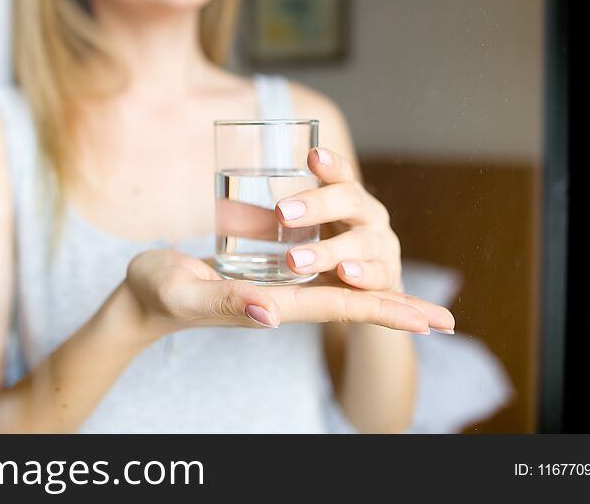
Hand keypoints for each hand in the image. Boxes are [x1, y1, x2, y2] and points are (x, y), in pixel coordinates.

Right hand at [122, 246, 453, 338]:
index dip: (386, 309)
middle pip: (351, 304)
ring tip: (416, 303)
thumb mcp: (183, 291)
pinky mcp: (262, 279)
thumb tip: (271, 312)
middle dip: (398, 310)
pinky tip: (356, 269)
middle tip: (447, 320)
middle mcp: (281, 301)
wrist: (142, 297)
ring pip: (337, 291)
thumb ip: (222, 302)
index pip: (339, 307)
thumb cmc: (156, 292)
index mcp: (270, 304)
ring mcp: (273, 292)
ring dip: (378, 295)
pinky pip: (313, 277)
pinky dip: (344, 274)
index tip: (429, 319)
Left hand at [272, 145, 455, 332]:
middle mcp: (368, 217)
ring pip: (362, 242)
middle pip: (351, 201)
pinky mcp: (387, 280)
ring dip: (329, 250)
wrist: (370, 296)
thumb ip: (263, 222)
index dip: (330, 164)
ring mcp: (381, 247)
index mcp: (345, 199)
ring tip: (296, 259)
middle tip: (281, 213)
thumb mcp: (295, 234)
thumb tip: (222, 210)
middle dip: (318, 205)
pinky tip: (345, 275)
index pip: (340, 174)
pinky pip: (379, 277)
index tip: (312, 155)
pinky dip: (364, 275)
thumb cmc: (324, 251)